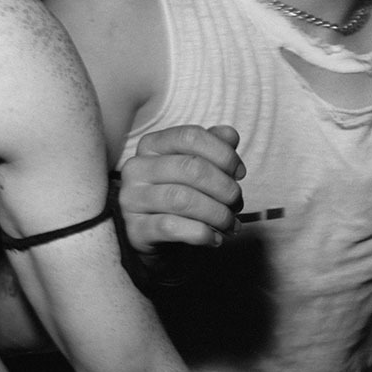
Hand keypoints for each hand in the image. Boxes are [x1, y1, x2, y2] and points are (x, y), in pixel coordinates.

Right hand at [118, 124, 243, 253]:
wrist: (155, 236)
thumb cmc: (179, 195)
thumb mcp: (195, 168)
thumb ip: (212, 148)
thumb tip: (229, 134)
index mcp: (150, 145)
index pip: (189, 137)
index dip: (223, 153)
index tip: (239, 173)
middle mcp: (136, 168)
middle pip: (190, 167)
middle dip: (225, 187)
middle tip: (237, 203)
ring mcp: (132, 198)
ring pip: (182, 199)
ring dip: (217, 214)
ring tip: (230, 223)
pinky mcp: (135, 228)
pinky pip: (171, 227)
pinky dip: (201, 234)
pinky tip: (214, 238)